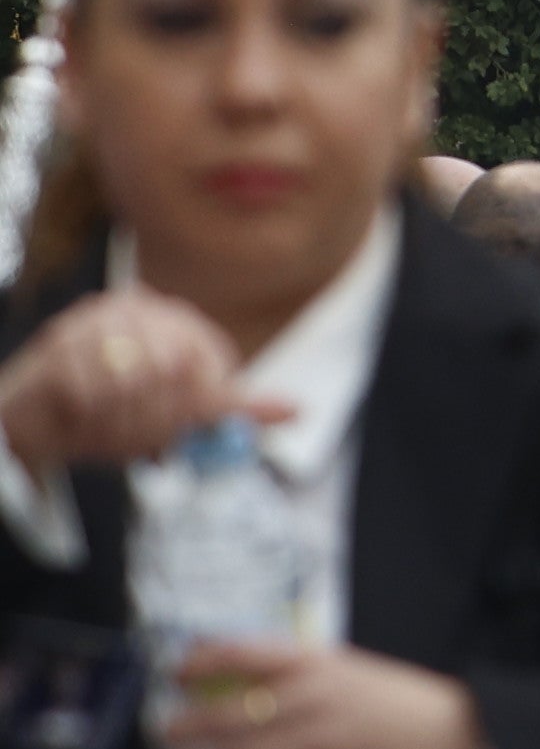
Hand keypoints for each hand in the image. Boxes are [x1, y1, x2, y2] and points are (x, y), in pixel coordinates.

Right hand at [0, 289, 275, 477]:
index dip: (190, 412)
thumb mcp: (176, 416)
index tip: (170, 436)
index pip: (207, 367)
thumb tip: (296, 411)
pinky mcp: (59, 342)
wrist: (33, 425)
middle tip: (132, 441)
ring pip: (134, 383)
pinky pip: (92, 392)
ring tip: (102, 427)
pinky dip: (86, 419)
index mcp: (174, 319)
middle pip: (175, 374)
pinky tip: (76, 417)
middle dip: (153, 422)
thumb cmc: (110, 415)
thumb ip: (229, 410)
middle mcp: (139, 307)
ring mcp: (96, 320)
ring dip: (118, 423)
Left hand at [147, 637, 478, 748]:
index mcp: (320, 665)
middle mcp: (315, 701)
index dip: (205, 661)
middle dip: (188, 726)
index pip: (248, 654)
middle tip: (162, 737)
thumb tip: (238, 687)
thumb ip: (301, 678)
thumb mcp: (353, 674)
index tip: (176, 674)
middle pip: (233, 713)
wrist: (459, 740)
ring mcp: (322, 745)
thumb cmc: (399, 705)